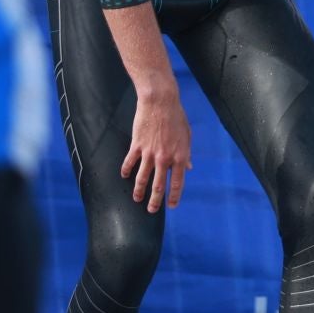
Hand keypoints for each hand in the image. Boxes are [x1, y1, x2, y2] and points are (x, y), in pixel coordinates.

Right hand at [121, 80, 190, 212]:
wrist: (160, 102)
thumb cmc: (177, 117)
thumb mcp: (187, 136)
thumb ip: (187, 154)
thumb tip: (189, 168)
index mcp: (180, 156)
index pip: (177, 182)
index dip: (174, 196)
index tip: (172, 206)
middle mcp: (165, 158)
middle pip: (158, 186)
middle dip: (155, 200)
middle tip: (151, 210)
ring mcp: (149, 153)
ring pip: (142, 178)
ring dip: (139, 191)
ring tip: (136, 199)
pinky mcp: (136, 146)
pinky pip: (130, 163)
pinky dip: (126, 171)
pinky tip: (125, 176)